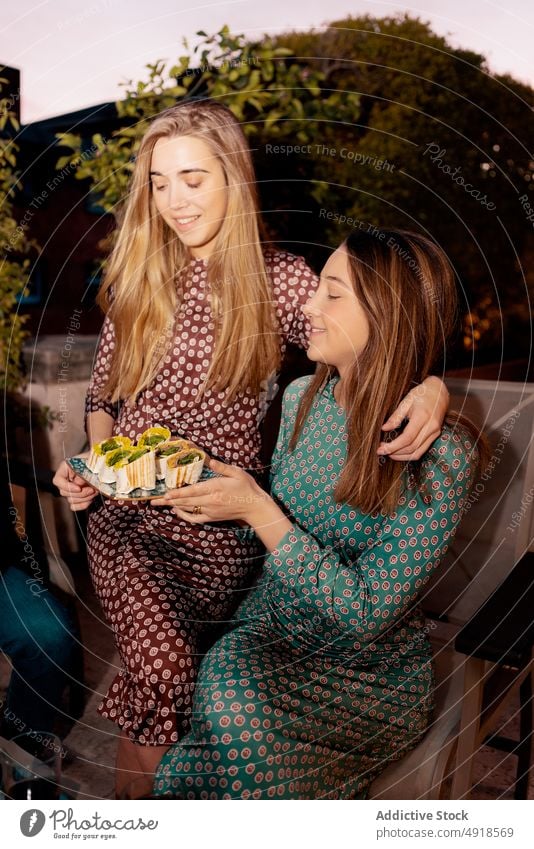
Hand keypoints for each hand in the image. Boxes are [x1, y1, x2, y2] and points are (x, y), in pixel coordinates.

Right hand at [53, 456, 98, 510]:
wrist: (101, 464)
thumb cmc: (94, 460)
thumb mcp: (90, 462)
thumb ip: (84, 471)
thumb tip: (79, 482)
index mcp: (65, 468)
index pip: (57, 480)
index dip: (66, 486)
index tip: (79, 488)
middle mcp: (65, 480)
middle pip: (64, 492)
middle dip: (80, 493)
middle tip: (92, 489)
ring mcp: (70, 490)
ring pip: (71, 500)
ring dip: (84, 498)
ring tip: (95, 491)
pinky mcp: (76, 497)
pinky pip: (75, 506)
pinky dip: (83, 505)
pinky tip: (91, 499)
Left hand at [152, 458, 267, 523]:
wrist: (254, 507)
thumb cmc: (247, 488)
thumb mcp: (237, 473)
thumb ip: (222, 467)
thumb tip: (210, 460)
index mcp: (215, 489)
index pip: (192, 492)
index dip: (178, 493)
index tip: (165, 493)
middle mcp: (210, 501)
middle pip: (185, 502)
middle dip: (168, 500)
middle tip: (153, 499)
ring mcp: (210, 511)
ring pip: (187, 509)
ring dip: (172, 506)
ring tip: (159, 503)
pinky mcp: (211, 517)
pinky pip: (194, 518)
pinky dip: (183, 515)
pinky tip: (177, 510)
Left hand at [378, 376, 448, 460]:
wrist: (439, 392)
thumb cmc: (421, 394)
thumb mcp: (406, 401)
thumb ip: (396, 416)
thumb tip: (384, 429)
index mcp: (423, 416)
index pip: (407, 438)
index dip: (393, 446)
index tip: (380, 449)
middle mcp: (431, 427)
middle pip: (412, 448)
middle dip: (395, 452)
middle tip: (381, 451)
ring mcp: (435, 432)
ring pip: (418, 452)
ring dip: (402, 456)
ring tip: (388, 453)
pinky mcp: (435, 435)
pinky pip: (422, 450)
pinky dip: (410, 454)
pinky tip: (399, 451)